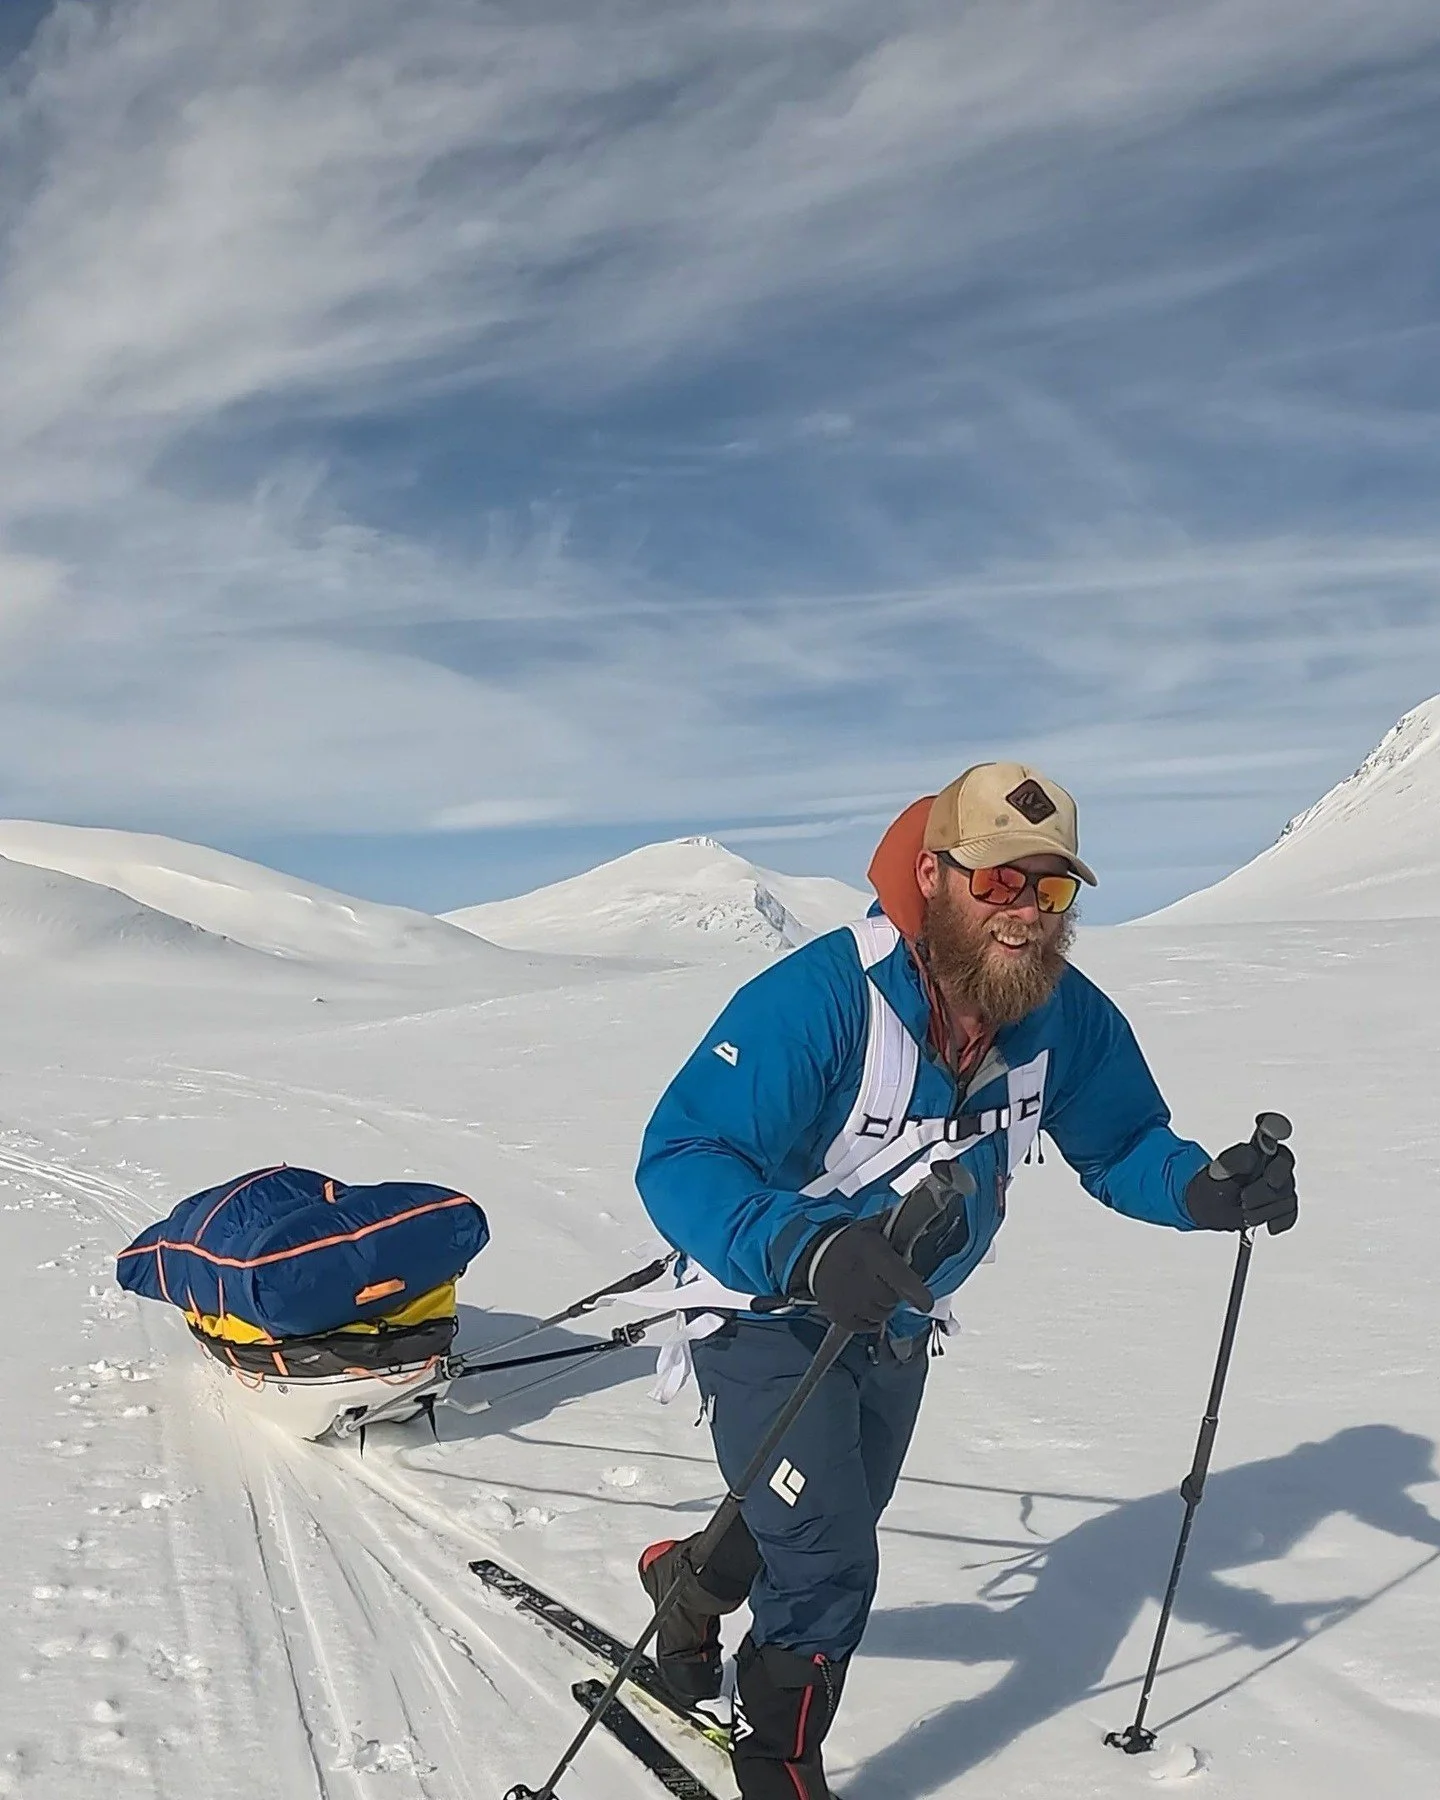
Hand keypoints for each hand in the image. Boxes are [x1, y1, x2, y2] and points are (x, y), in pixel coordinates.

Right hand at [796, 1218, 934, 1332]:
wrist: (815, 1254)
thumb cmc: (849, 1243)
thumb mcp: (873, 1230)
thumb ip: (899, 1234)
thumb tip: (929, 1226)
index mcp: (874, 1254)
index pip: (904, 1281)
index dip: (919, 1295)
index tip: (926, 1303)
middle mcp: (862, 1278)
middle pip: (892, 1300)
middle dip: (894, 1293)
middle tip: (885, 1282)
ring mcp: (850, 1300)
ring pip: (881, 1316)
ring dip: (882, 1307)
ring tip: (872, 1291)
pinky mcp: (840, 1314)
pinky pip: (867, 1326)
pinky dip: (870, 1320)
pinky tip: (865, 1305)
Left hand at [1185, 1141, 1297, 1233]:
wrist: (1212, 1206)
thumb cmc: (1217, 1182)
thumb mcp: (1218, 1170)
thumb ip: (1234, 1160)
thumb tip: (1251, 1155)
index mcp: (1260, 1149)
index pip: (1279, 1144)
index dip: (1278, 1160)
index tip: (1269, 1178)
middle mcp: (1275, 1165)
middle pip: (1285, 1177)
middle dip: (1264, 1192)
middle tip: (1244, 1199)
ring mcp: (1282, 1185)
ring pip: (1286, 1199)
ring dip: (1263, 1209)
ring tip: (1244, 1210)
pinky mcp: (1284, 1205)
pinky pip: (1291, 1214)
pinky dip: (1280, 1222)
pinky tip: (1270, 1227)